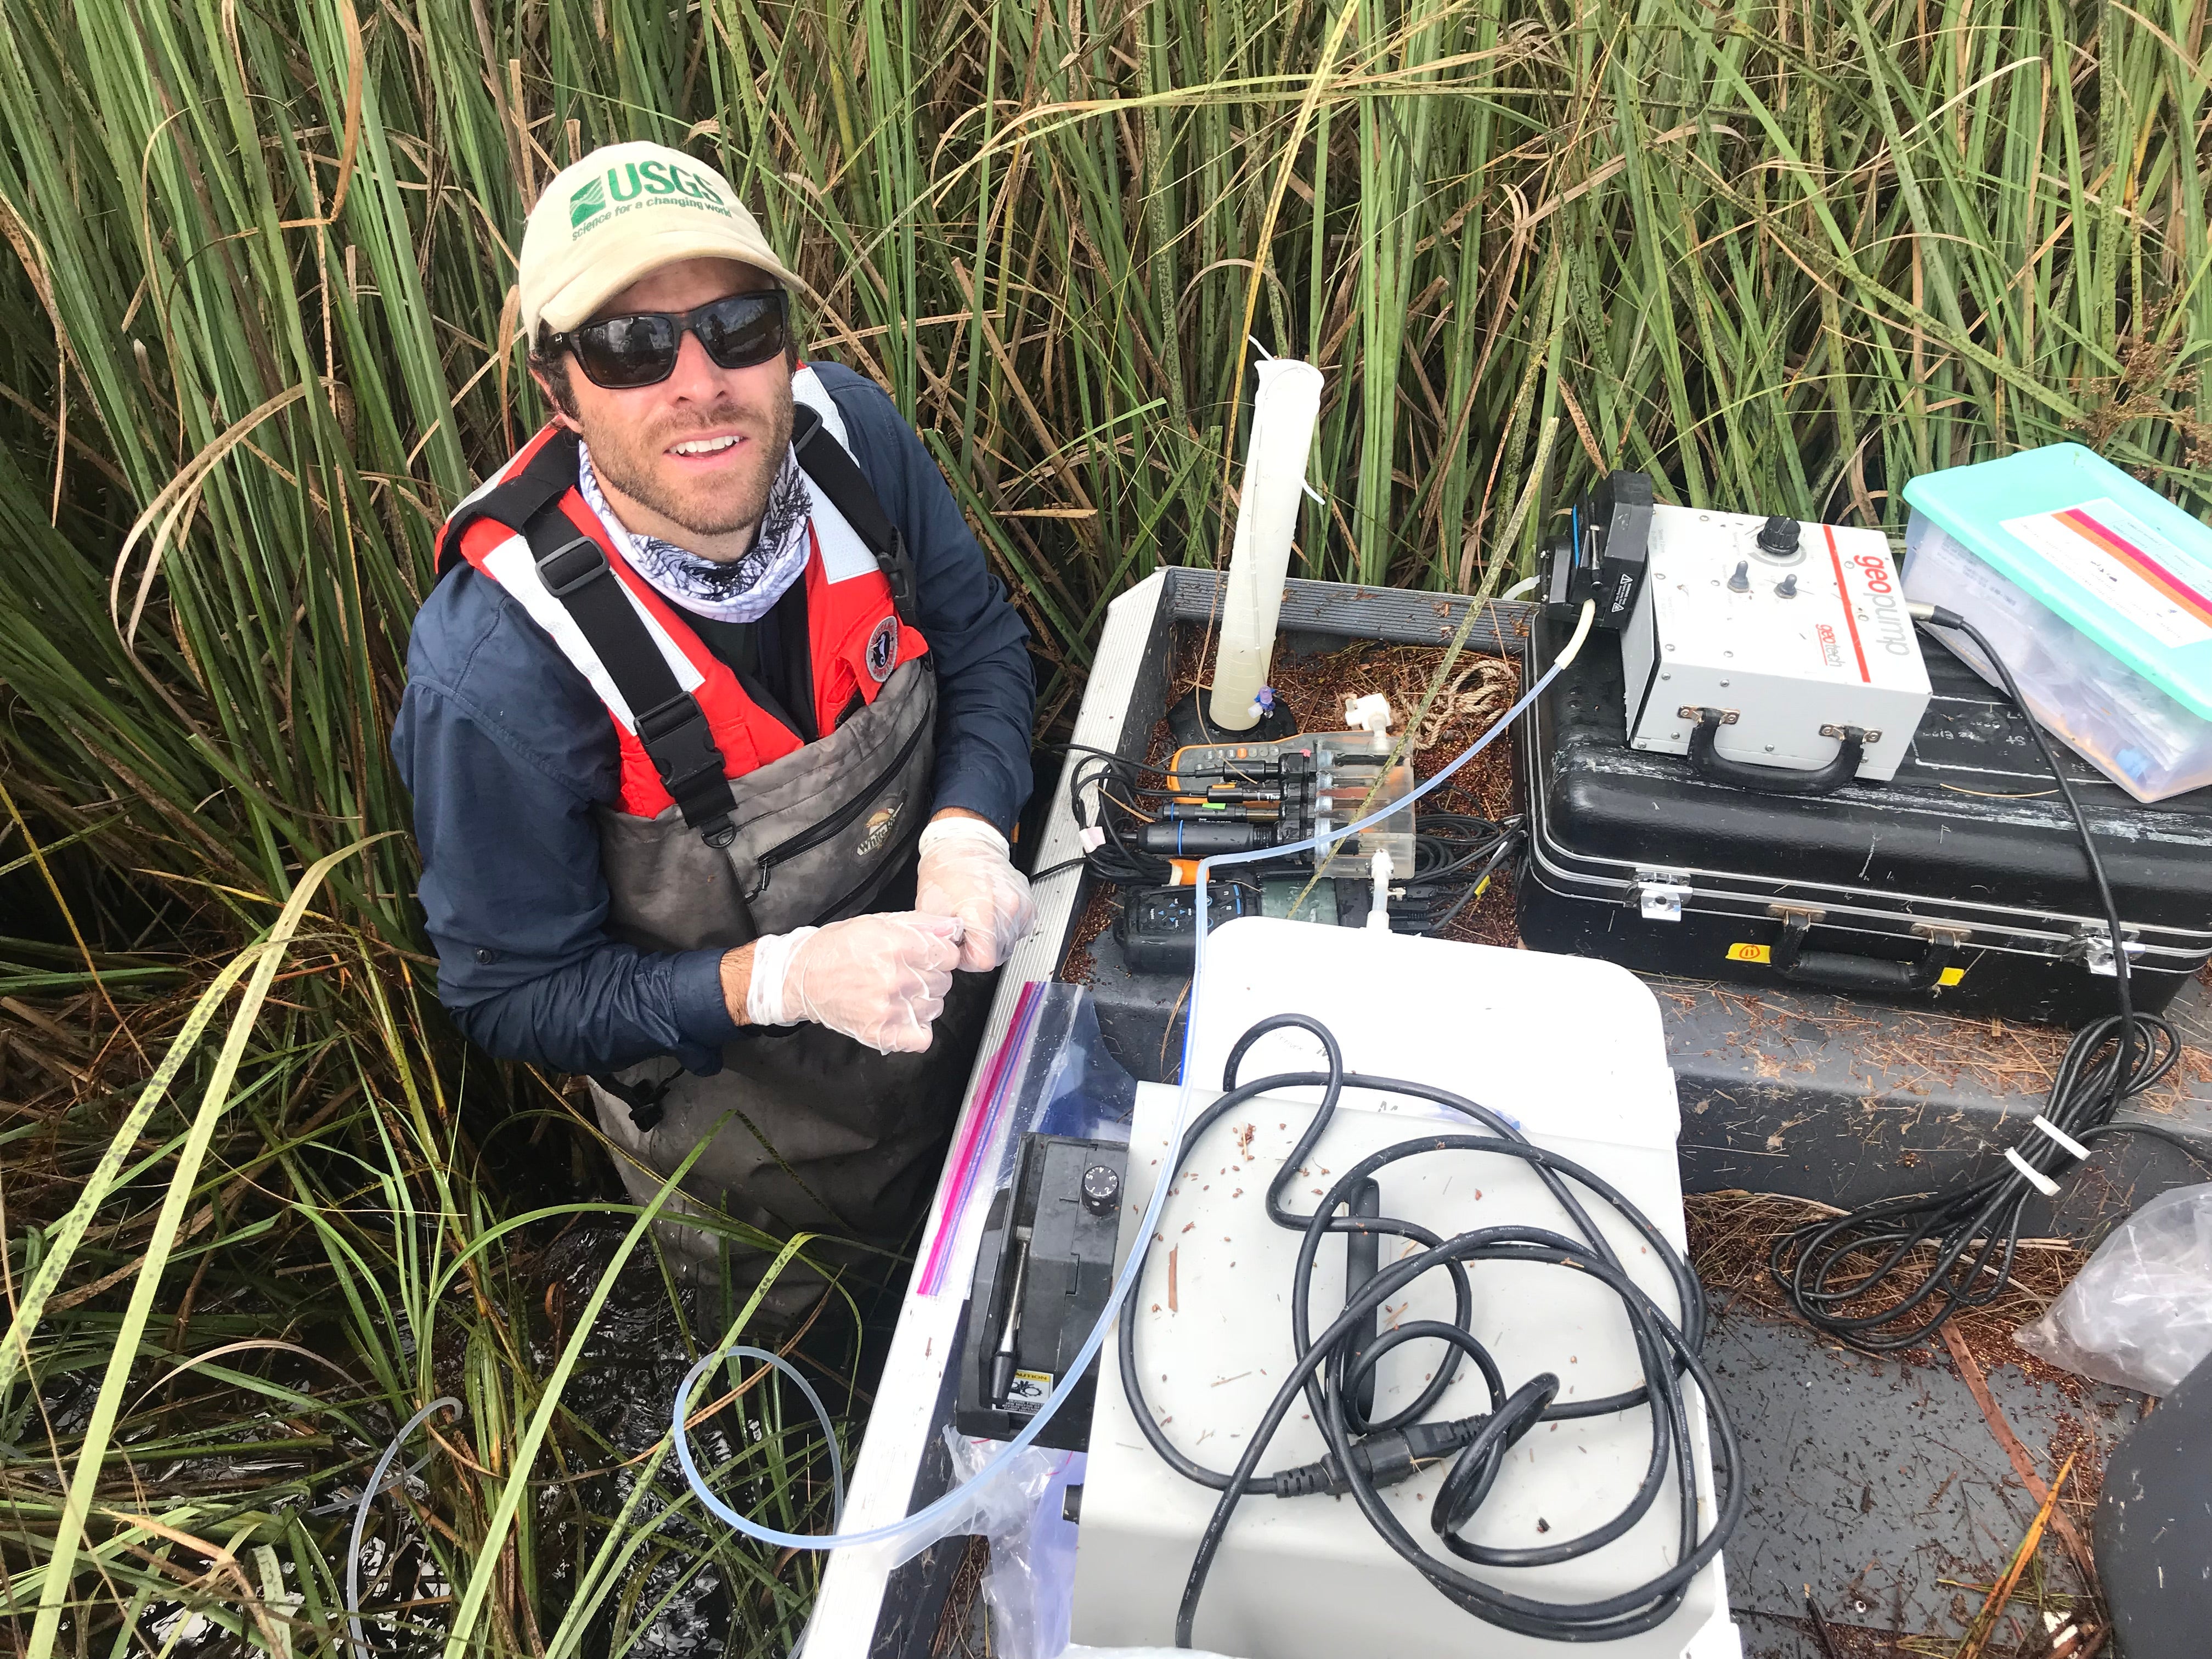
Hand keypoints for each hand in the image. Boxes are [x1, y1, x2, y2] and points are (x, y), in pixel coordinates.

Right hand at [742, 912, 962, 1053]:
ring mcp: (889, 1008)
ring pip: (935, 1007)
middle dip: (931, 976)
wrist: (801, 978)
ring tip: (900, 993)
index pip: (949, 956)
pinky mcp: (881, 1032)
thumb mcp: (878, 923)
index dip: (941, 955)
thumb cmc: (837, 948)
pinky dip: (917, 1029)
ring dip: (923, 1001)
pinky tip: (903, 1016)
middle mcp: (895, 978)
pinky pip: (922, 1038)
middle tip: (908, 974)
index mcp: (897, 946)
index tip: (930, 956)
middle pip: (943, 982)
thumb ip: (920, 924)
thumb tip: (952, 928)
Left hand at [914, 814, 1034, 971]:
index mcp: (982, 911)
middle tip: (965, 930)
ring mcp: (1021, 905)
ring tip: (978, 920)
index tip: (959, 945)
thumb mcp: (930, 909)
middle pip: (998, 955)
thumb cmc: (946, 870)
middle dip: (979, 948)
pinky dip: (1006, 929)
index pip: (983, 961)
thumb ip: (940, 939)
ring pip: (1009, 944)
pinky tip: (992, 915)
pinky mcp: (1029, 903)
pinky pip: (1020, 931)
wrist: (965, 843)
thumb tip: (945, 957)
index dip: (966, 958)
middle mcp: (1008, 908)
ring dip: (993, 939)